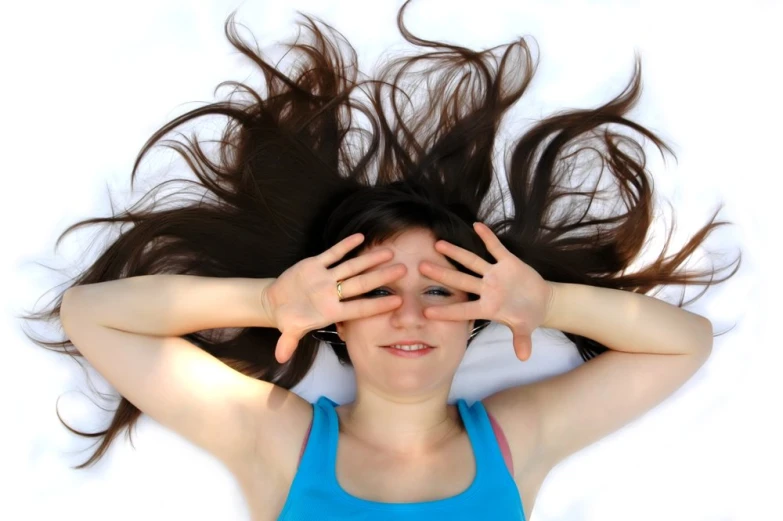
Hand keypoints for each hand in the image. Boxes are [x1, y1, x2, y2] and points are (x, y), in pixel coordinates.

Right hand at [261, 233, 404, 362]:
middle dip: (382, 277)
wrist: (277, 302)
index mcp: (330, 311)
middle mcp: (332, 293)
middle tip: (404, 271)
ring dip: (369, 259)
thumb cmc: (289, 318)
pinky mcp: (316, 264)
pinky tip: (360, 237)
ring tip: (390, 252)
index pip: (359, 308)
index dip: (378, 304)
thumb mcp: (289, 330)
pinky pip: (333, 253)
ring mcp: (326, 278)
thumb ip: (288, 342)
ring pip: (351, 267)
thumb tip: (280, 358)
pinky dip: (344, 245)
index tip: (398, 301)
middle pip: (361, 284)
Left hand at [419, 222, 554, 360]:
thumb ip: (521, 340)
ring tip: (438, 244)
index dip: (446, 310)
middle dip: (441, 274)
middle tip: (419, 267)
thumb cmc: (527, 316)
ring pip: (472, 261)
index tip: (426, 311)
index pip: (463, 309)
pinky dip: (488, 237)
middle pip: (460, 280)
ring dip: (456, 252)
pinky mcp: (508, 262)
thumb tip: (523, 357)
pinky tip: (476, 226)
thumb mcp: (525, 328)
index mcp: (488, 307)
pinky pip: (496, 248)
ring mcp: (495, 274)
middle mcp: (487, 289)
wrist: (540, 302)